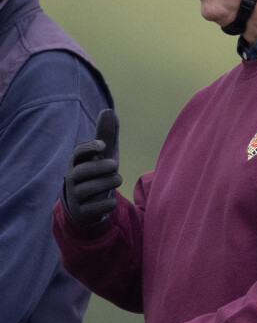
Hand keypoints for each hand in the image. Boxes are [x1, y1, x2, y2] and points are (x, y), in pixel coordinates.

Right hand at [63, 109, 121, 225]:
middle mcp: (72, 178)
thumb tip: (110, 111)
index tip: (103, 145)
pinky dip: (105, 205)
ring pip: (88, 190)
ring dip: (106, 183)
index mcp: (77, 162)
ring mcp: (75, 196)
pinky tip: (113, 201)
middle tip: (115, 164)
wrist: (86, 203)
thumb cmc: (96, 172)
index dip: (89, 148)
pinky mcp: (82, 211)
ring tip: (118, 179)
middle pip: (83, 171)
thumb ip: (106, 134)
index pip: (78, 153)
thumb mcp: (102, 155)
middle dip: (100, 167)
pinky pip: (92, 209)